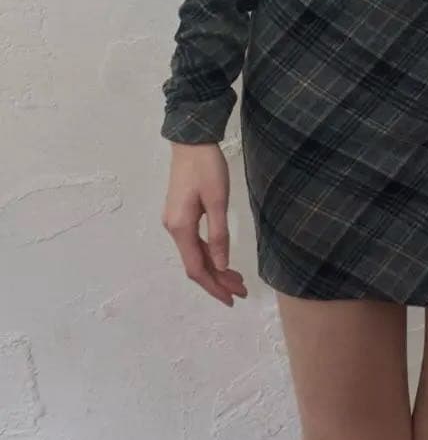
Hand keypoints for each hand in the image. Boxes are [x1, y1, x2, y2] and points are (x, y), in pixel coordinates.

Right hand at [162, 142, 247, 306]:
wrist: (191, 141)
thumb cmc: (207, 167)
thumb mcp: (217, 200)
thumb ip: (218, 234)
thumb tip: (220, 265)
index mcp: (180, 228)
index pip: (196, 268)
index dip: (214, 286)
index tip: (232, 299)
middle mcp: (173, 228)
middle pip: (195, 264)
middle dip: (218, 280)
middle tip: (242, 291)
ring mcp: (175, 221)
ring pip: (195, 254)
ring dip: (215, 268)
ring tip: (237, 279)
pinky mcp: (180, 213)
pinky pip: (194, 242)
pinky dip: (209, 253)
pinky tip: (222, 258)